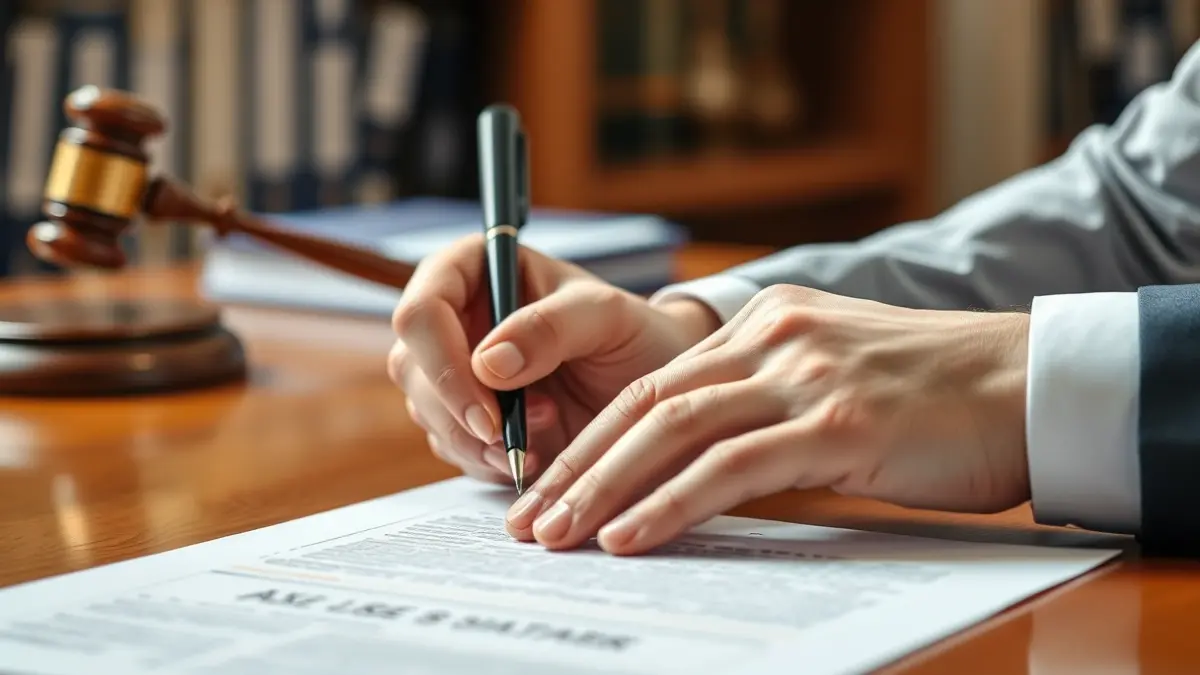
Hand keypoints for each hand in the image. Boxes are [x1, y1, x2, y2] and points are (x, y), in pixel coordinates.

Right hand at [388, 233, 720, 483]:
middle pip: (412, 369)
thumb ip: (551, 328)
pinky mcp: (467, 414)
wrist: (654, 382)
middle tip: (522, 440)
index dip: (443, 365)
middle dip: (462, 415)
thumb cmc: (633, 333)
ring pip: (428, 413)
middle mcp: (454, 316)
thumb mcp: (606, 318)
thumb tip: (488, 364)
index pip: (421, 311)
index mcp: (474, 269)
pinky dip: (488, 462)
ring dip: (478, 444)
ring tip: (543, 443)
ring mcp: (455, 367)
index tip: (489, 415)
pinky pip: (453, 446)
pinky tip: (536, 457)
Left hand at [505, 284, 1030, 554]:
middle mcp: (773, 337)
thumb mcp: (833, 379)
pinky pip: (732, 467)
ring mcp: (803, 375)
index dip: (589, 439)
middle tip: (528, 521)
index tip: (547, 487)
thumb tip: (699, 467)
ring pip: (674, 431)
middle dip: (577, 467)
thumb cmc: (934, 395)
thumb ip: (766, 405)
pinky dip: (671, 502)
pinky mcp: (838, 420)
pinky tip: (632, 535)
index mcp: (766, 323)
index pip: (654, 384)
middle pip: (646, 405)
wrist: (1027, 383)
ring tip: (558, 535)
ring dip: (605, 488)